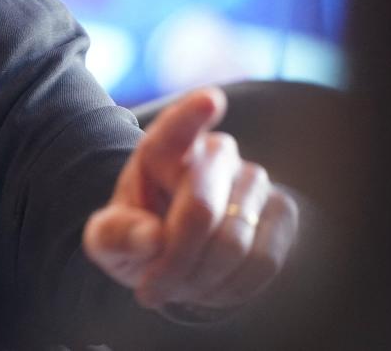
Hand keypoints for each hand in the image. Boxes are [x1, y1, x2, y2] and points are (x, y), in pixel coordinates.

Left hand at [82, 88, 297, 312]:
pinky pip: (264, 260)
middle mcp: (214, 152)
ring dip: (201, 280)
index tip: (209, 100)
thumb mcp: (108, 240)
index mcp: (162, 148)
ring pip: (233, 242)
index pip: (177, 128)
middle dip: (174, 260)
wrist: (180, 255)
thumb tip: (151, 237)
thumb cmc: (139, 237)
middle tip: (149, 289)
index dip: (192, 115)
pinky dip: (232, 287)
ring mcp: (252, 178)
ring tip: (177, 288)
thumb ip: (116, 236)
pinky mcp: (283, 210)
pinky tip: (210, 288)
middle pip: (199, 210)